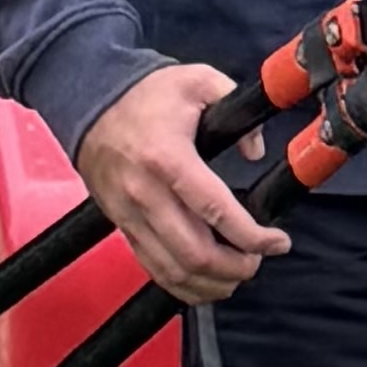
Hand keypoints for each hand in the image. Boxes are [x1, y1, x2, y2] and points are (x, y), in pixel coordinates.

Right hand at [75, 62, 274, 304]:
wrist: (88, 101)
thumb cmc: (146, 94)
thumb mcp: (198, 81)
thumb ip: (236, 107)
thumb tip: (256, 150)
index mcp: (168, 158)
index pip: (216, 211)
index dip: (253, 236)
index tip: (277, 242)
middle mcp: (145, 193)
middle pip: (195, 253)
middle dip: (237, 267)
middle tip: (259, 260)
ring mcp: (129, 214)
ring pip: (173, 269)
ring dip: (212, 283)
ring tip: (239, 274)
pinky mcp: (121, 224)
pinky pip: (152, 267)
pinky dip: (182, 284)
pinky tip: (208, 282)